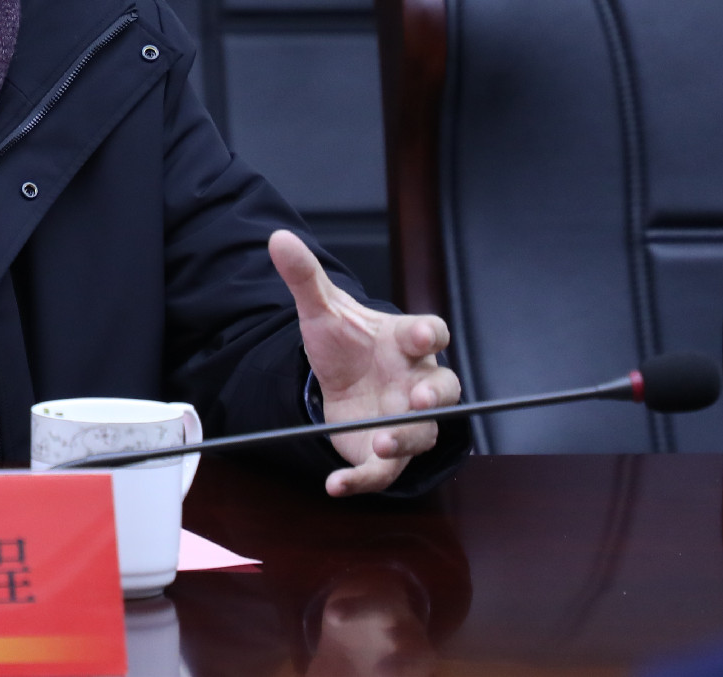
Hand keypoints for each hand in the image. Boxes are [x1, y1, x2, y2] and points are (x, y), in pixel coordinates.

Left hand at [269, 230, 460, 496]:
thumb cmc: (345, 343)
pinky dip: (362, 480)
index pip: (431, 333)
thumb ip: (305, 277)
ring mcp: (406, 420)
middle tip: (417, 399)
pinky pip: (383, 471)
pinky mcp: (384, 452)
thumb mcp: (321, 310)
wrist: (336, 380)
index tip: (421, 334)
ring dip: (405, 440)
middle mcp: (416, 382)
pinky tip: (335, 484)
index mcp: (405, 342)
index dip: (429, 335)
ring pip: (422, 434)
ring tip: (381, 442)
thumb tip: (279, 238)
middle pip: (443, 389)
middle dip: (434, 396)